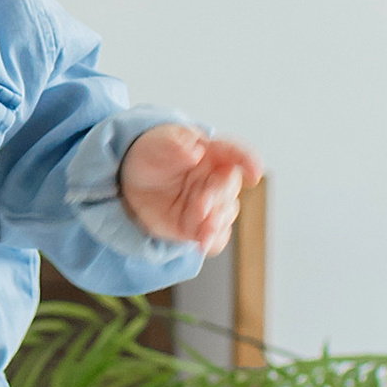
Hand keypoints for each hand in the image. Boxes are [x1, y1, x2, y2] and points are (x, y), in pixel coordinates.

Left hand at [118, 122, 259, 257]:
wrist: (132, 181)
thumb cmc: (152, 154)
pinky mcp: (199, 226)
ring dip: (216, 224)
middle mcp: (216, 180)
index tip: (254, 174)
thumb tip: (195, 152)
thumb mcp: (157, 143)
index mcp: (212, 153)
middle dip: (218, 201)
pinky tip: (203, 244)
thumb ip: (175, 144)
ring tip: (204, 232)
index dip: (249, 162)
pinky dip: (212, 241)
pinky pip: (215, 237)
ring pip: (225, 216)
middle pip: (228, 191)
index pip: (236, 154)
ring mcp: (210, 205)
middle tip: (201, 206)